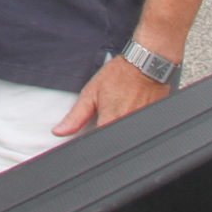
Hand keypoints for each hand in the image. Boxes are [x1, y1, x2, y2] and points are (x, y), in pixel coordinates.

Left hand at [53, 55, 172, 137]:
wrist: (145, 65)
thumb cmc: (120, 75)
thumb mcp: (91, 93)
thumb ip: (76, 116)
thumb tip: (60, 131)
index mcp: (109, 121)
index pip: (97, 146)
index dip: (91, 144)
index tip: (90, 134)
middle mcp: (126, 126)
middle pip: (112, 144)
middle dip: (105, 135)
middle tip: (107, 116)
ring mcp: (140, 126)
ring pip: (125, 139)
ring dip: (119, 131)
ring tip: (120, 110)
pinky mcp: (150, 124)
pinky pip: (138, 133)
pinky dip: (131, 126)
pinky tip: (130, 111)